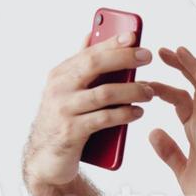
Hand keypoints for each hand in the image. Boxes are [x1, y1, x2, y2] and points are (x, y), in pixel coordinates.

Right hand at [22, 30, 159, 191]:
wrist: (46, 160)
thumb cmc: (62, 121)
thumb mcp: (66, 91)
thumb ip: (79, 66)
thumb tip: (90, 35)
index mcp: (60, 75)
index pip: (89, 52)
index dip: (112, 42)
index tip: (134, 36)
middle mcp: (59, 89)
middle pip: (95, 66)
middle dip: (123, 58)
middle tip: (147, 57)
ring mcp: (64, 110)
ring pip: (104, 93)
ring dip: (131, 90)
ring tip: (149, 92)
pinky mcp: (71, 132)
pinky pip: (103, 119)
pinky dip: (124, 114)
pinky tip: (138, 112)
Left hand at [145, 46, 195, 195]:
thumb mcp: (181, 172)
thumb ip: (169, 152)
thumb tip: (153, 133)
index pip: (181, 101)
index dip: (165, 87)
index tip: (147, 79)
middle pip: (194, 88)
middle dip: (179, 68)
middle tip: (160, 50)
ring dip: (194, 69)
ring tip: (179, 51)